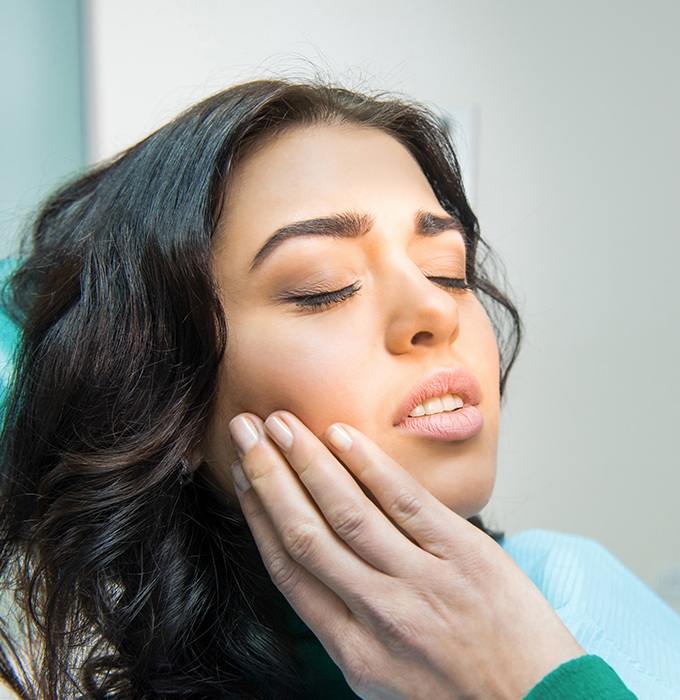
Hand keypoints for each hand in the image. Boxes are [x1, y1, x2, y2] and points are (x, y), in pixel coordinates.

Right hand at [228, 411, 582, 699]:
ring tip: (281, 423)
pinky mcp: (464, 554)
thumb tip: (316, 565)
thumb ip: (348, 625)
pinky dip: (370, 465)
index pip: (289, 569)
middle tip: (246, 431)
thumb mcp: (385, 678)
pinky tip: (343, 435)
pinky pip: (406, 501)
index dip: (259, 516)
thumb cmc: (460, 693)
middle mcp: (379, 614)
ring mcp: (422, 581)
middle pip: (306, 532)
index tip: (244, 477)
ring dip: (307, 461)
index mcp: (353, 650)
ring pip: (348, 512)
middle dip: (268, 476)